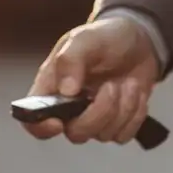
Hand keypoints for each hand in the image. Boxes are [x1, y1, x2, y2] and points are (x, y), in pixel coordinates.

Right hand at [23, 16, 160, 144]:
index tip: (59, 122)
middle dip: (99, 113)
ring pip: (104, 134)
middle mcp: (69, 109)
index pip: (33, 121)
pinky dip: (135, 114)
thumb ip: (70, 60)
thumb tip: (66, 90)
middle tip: (111, 85)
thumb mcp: (84, 38)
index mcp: (51, 89)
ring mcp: (93, 119)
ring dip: (123, 107)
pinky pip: (124, 134)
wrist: (139, 40)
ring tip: (127, 82)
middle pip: (76, 133)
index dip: (41, 128)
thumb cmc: (104, 37)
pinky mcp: (117, 124)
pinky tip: (134, 92)